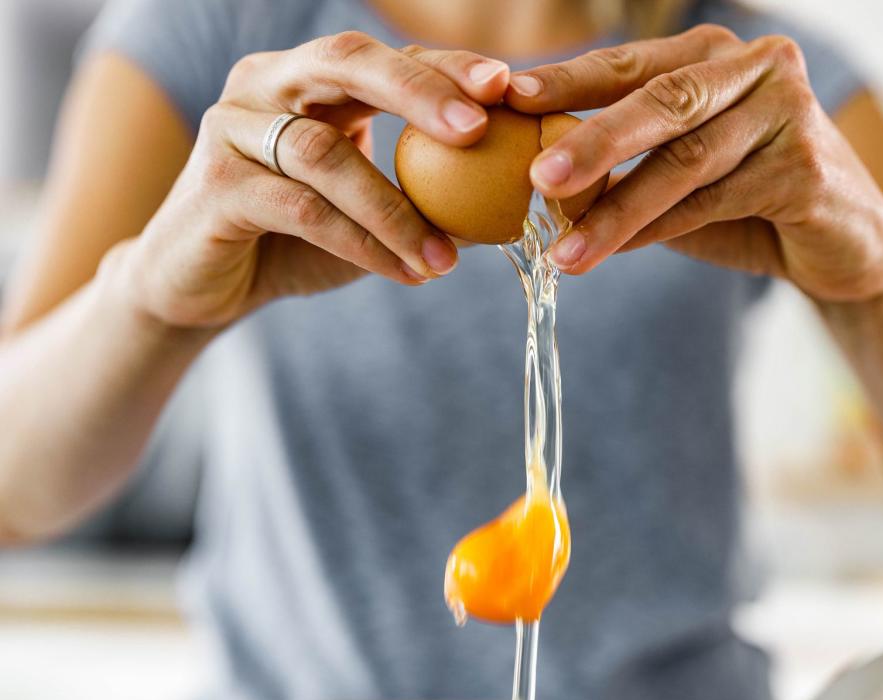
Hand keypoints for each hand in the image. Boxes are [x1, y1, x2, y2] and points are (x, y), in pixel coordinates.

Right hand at [127, 31, 510, 328]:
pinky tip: (405, 272)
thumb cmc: (292, 241)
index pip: (384, 57)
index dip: (444, 67)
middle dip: (418, 92)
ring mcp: (232, 129)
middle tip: (478, 129)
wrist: (201, 288)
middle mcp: (264, 85)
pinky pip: (302, 209)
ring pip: (325, 154)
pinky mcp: (215, 186)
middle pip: (345, 64)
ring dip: (396, 210)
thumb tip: (509, 203)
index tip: (506, 86)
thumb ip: (423, 197)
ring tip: (446, 260)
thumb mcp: (366, 212)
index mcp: (307, 78)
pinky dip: (361, 242)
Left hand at [506, 24, 882, 303]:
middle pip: (661, 101)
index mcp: (717, 54)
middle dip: (592, 140)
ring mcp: (789, 113)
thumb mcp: (681, 174)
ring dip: (618, 208)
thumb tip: (535, 177)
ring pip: (685, 160)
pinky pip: (716, 201)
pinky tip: (615, 251)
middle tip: (536, 177)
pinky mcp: (807, 168)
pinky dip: (660, 230)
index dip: (568, 81)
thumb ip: (625, 164)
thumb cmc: (750, 202)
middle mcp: (759, 67)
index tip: (507, 99)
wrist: (846, 247)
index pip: (631, 64)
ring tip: (564, 249)